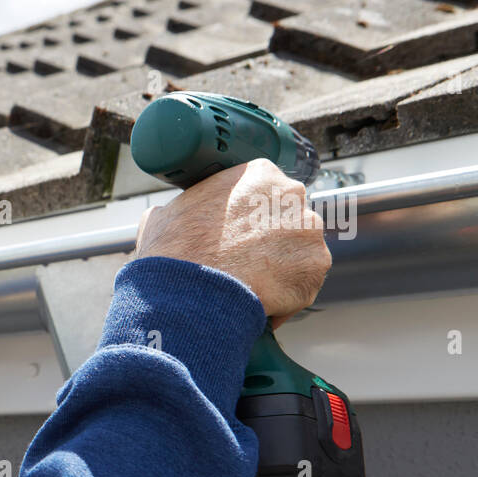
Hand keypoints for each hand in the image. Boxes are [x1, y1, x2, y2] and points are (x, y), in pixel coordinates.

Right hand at [134, 159, 330, 330]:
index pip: (264, 192)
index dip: (250, 217)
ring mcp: (308, 231)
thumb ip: (177, 211)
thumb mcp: (162, 217)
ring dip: (282, 267)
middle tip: (245, 260)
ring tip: (251, 286)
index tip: (238, 235)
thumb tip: (165, 218)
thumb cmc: (173, 252)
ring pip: (299, 251)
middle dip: (272, 239)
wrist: (187, 293)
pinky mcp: (315, 268)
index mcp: (258, 173)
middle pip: (288, 218)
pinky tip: (259, 303)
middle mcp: (291, 194)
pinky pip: (304, 284)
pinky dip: (286, 297)